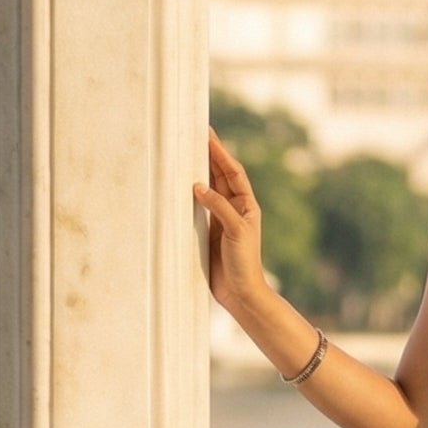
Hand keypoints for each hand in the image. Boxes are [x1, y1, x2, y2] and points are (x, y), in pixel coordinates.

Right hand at [193, 131, 271, 319]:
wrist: (240, 293)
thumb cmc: (244, 263)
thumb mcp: (235, 231)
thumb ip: (219, 208)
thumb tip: (199, 186)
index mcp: (247, 206)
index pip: (233, 172)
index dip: (221, 153)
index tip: (208, 135)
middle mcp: (234, 209)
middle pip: (221, 175)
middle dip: (210, 155)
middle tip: (196, 134)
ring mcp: (221, 219)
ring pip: (209, 189)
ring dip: (199, 171)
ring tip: (187, 152)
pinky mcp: (208, 231)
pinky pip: (198, 207)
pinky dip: (190, 194)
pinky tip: (181, 184)